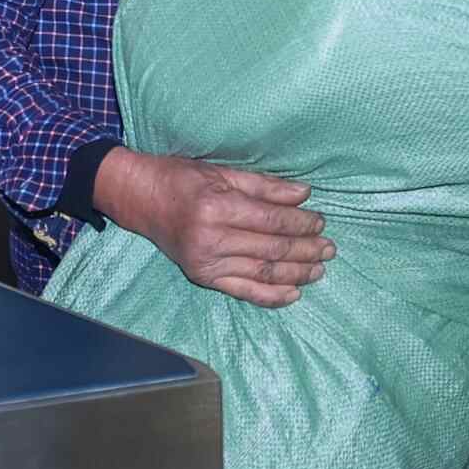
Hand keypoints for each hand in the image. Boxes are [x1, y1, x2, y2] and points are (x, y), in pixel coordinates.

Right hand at [92, 147, 331, 307]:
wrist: (139, 199)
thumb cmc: (181, 178)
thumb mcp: (221, 172)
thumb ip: (264, 186)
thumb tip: (304, 195)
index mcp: (216, 207)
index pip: (271, 221)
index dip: (300, 223)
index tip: (320, 221)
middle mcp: (210, 239)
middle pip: (271, 249)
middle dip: (306, 249)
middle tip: (330, 247)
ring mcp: (205, 263)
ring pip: (263, 272)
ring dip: (296, 273)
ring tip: (319, 269)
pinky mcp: (202, 278)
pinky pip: (244, 291)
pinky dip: (271, 295)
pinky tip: (294, 293)